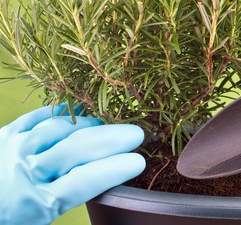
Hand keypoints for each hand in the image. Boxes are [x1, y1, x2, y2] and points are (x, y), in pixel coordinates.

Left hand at [0, 105, 144, 224]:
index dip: (116, 169)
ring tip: (106, 128)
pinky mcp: (4, 133)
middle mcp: (25, 170)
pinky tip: (75, 115)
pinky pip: (37, 117)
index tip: (140, 160)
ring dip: (89, 126)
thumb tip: (104, 179)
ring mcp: (13, 147)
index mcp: (35, 203)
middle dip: (112, 139)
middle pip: (78, 149)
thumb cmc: (4, 219)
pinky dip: (60, 113)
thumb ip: (67, 199)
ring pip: (60, 128)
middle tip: (137, 133)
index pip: (86, 181)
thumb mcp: (36, 221)